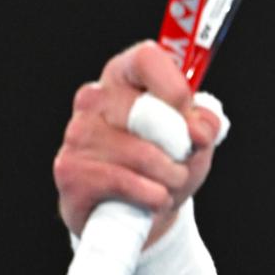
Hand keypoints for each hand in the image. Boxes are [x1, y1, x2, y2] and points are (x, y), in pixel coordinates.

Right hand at [55, 41, 227, 245]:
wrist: (131, 216)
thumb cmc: (164, 168)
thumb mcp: (195, 141)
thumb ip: (206, 124)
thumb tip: (198, 128)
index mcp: (123, 76)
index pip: (147, 58)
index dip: (176, 90)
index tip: (188, 119)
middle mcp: (93, 98)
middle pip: (150, 111)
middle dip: (179, 145)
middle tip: (182, 160)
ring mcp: (77, 133)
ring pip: (142, 153)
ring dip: (171, 177)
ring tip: (170, 184)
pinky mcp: (69, 170)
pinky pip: (125, 182)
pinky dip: (153, 197)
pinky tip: (152, 199)